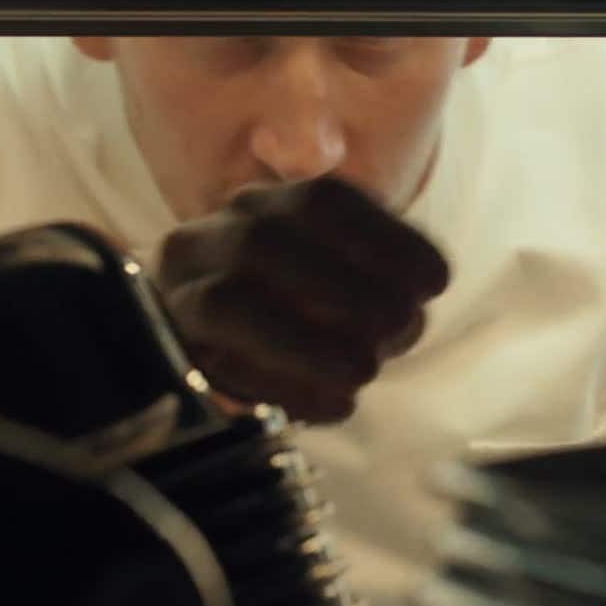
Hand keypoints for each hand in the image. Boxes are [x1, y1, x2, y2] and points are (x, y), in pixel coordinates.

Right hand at [152, 176, 449, 423]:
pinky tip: (335, 405)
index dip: (387, 237)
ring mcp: (182, 286)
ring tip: (364, 371)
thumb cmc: (283, 312)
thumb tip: (416, 305)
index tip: (436, 282)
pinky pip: (215, 362)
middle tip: (401, 329)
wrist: (188, 343)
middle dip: (348, 288)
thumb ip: (373, 280)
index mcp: (267, 203)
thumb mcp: (331, 281)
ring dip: (308, 341)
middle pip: (269, 241)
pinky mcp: (169, 343)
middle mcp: (217, 231)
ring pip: (233, 300)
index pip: (323, 199)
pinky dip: (282, 386)